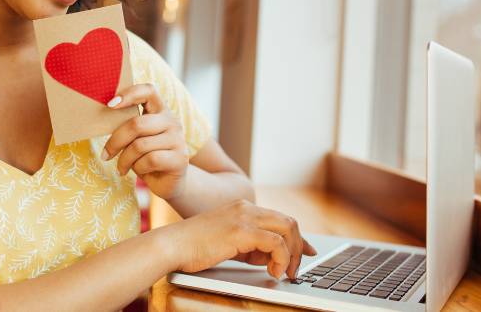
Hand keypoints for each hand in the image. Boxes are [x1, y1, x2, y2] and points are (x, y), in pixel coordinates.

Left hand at [102, 83, 188, 199]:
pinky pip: (150, 160)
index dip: (129, 94)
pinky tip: (140, 172)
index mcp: (160, 110)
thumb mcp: (136, 138)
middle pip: (137, 124)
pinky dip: (139, 168)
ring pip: (140, 145)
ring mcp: (178, 139)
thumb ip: (128, 126)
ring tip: (122, 167)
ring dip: (125, 160)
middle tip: (105, 155)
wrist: (167, 182)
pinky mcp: (180, 159)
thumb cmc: (146, 157)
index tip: (110, 105)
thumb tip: (105, 114)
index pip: (148, 91)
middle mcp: (172, 121)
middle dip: (116, 141)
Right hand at [169, 199, 317, 279]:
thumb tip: (270, 258)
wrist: (172, 245)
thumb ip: (250, 247)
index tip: (308, 251)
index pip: (280, 218)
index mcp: (242, 208)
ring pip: (287, 229)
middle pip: (289, 222)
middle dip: (299, 247)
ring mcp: (244, 216)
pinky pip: (276, 242)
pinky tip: (273, 271)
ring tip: (285, 272)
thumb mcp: (228, 244)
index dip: (298, 237)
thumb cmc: (194, 247)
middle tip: (297, 268)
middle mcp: (246, 207)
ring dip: (292, 254)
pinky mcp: (242, 230)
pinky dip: (281, 259)